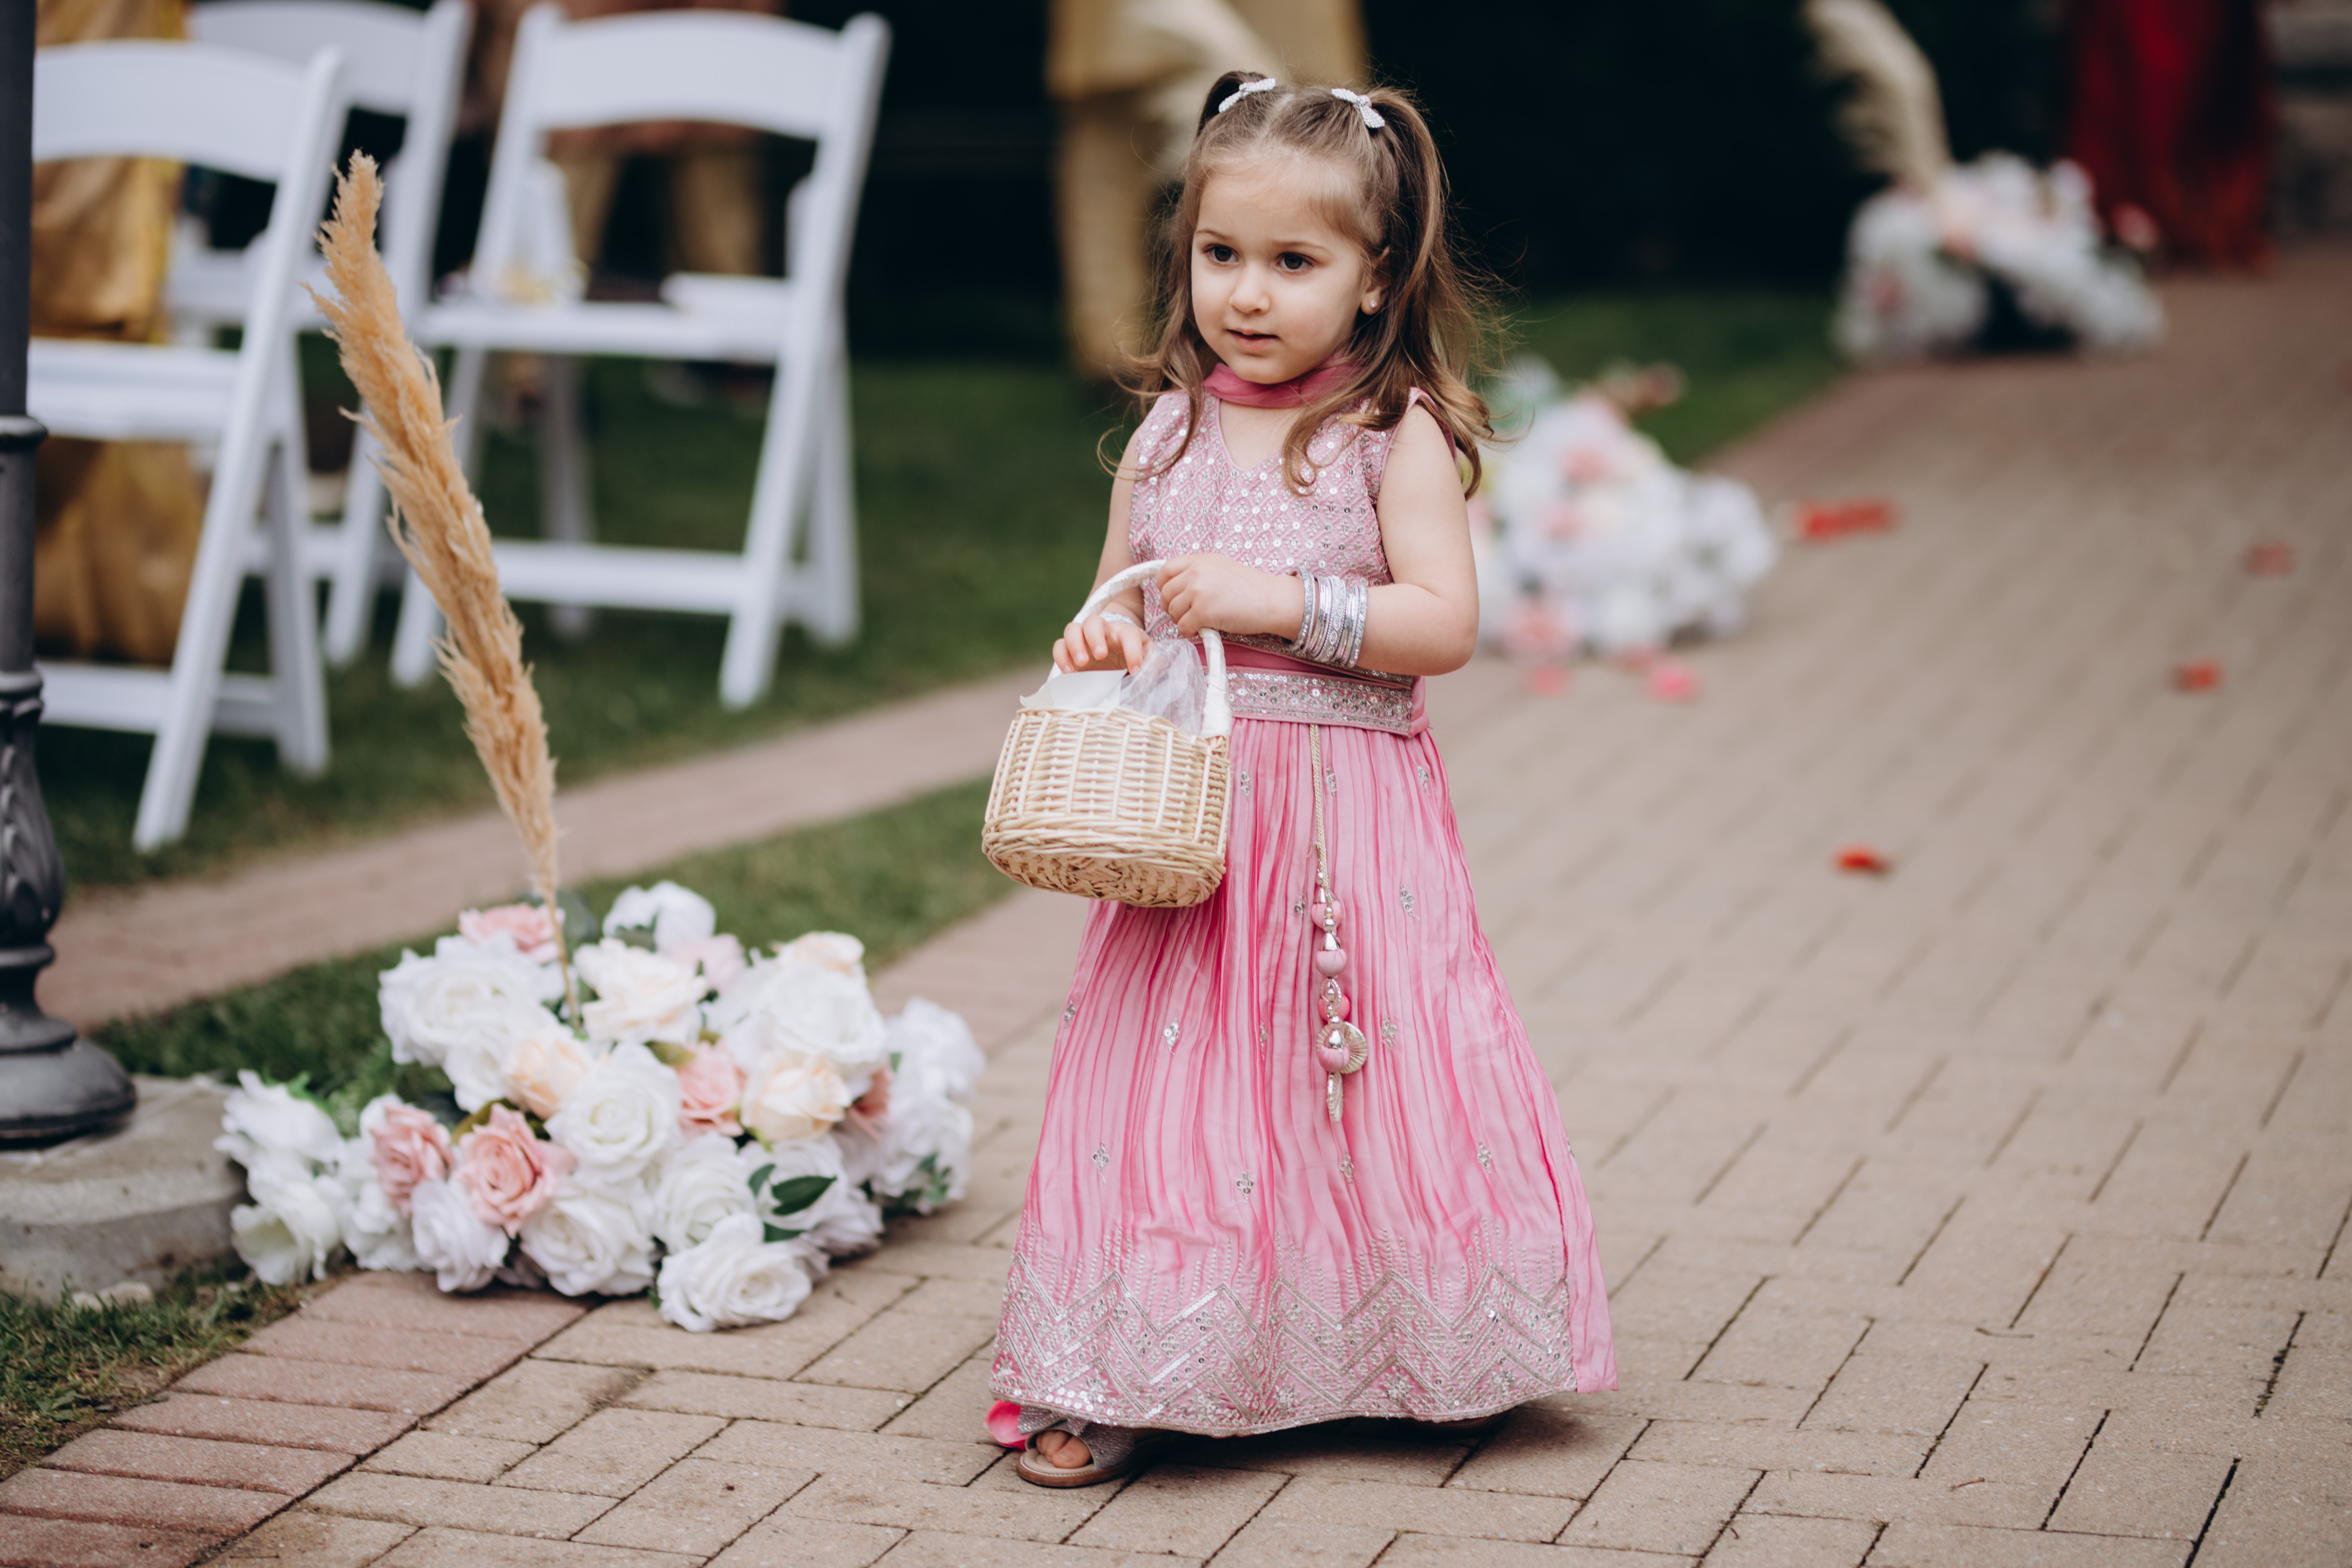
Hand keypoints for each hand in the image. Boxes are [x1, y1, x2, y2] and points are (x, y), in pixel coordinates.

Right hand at [1053, 614, 1149, 672]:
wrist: (1115, 662)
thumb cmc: (1131, 659)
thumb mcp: (1146, 660)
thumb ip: (1153, 662)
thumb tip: (1150, 670)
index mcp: (1124, 633)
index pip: (1129, 635)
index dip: (1133, 651)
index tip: (1135, 670)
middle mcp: (1102, 631)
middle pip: (1094, 621)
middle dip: (1095, 637)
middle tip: (1101, 655)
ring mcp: (1083, 639)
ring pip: (1072, 629)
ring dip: (1075, 644)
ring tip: (1082, 662)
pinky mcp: (1069, 650)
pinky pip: (1059, 646)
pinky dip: (1061, 657)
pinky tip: (1068, 672)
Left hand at [1156, 553, 1291, 639]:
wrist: (1272, 600)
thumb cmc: (1251, 589)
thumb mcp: (1221, 568)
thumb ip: (1198, 573)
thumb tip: (1177, 588)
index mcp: (1200, 560)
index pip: (1166, 571)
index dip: (1164, 587)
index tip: (1171, 596)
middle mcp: (1196, 572)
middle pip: (1166, 593)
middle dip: (1172, 607)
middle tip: (1186, 613)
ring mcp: (1198, 591)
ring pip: (1172, 611)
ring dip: (1182, 620)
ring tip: (1199, 621)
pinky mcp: (1203, 611)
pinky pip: (1182, 626)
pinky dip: (1189, 632)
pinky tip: (1203, 629)